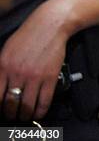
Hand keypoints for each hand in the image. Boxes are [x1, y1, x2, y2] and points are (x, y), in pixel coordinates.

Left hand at [0, 2, 68, 120]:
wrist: (51, 24)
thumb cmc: (29, 35)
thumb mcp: (7, 50)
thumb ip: (1, 69)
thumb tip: (0, 87)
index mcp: (3, 66)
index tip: (1, 109)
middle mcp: (17, 73)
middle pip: (9, 104)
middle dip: (10, 114)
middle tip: (12, 115)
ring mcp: (35, 76)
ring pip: (26, 106)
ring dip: (24, 115)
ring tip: (25, 116)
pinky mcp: (50, 76)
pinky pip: (44, 101)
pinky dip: (40, 111)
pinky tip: (38, 112)